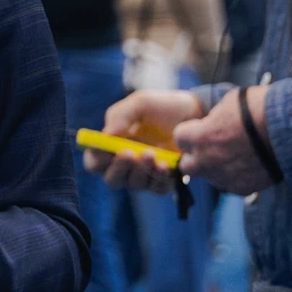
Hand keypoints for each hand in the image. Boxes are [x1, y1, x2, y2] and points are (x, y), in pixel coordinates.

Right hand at [87, 89, 201, 193]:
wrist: (197, 114)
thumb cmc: (163, 107)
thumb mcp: (140, 103)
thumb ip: (120, 116)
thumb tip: (105, 136)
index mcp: (113, 145)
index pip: (94, 161)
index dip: (95, 158)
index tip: (104, 148)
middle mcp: (126, 163)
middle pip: (111, 179)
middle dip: (118, 169)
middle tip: (129, 154)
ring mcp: (146, 173)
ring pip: (133, 185)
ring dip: (140, 170)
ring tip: (152, 153)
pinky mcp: (165, 180)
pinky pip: (156, 188)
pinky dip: (158, 178)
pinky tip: (165, 164)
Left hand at [174, 86, 277, 195]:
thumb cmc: (260, 110)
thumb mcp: (229, 103)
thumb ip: (214, 119)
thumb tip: (213, 122)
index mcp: (199, 137)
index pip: (179, 138)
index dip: (190, 132)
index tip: (200, 129)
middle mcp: (207, 161)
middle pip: (187, 165)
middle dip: (195, 156)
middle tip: (209, 147)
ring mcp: (225, 177)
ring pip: (210, 178)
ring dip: (215, 168)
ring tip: (233, 156)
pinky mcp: (244, 188)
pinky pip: (231, 186)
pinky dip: (235, 178)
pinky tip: (247, 166)